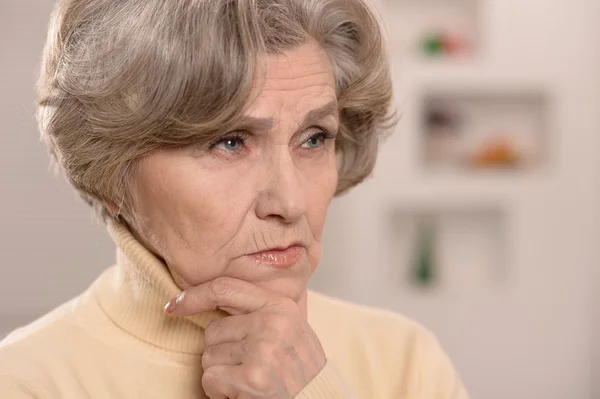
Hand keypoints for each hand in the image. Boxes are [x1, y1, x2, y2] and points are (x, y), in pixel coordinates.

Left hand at [165, 277, 326, 398]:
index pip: (226, 288)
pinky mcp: (252, 377)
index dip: (195, 295)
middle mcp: (272, 322)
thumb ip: (261, 311)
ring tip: (249, 378)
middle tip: (248, 366)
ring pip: (208, 356)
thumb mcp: (290, 329)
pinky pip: (210, 378)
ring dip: (221, 373)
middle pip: (212, 330)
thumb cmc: (298, 370)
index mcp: (280, 305)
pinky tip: (243, 393)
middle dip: (220, 352)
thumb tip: (213, 297)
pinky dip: (219, 391)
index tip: (173, 306)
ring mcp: (263, 349)